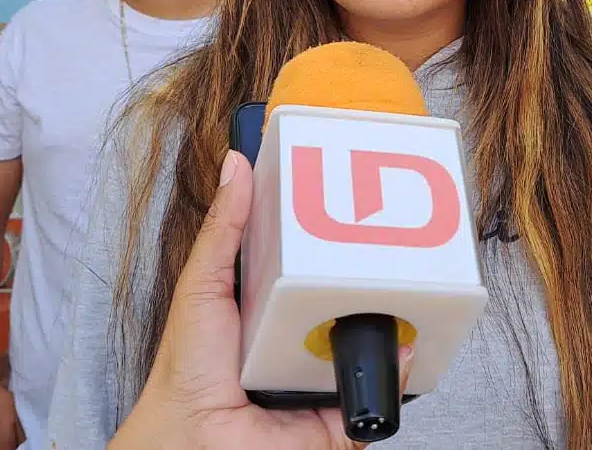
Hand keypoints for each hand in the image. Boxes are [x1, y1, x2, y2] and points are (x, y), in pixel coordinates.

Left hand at [109, 151, 412, 449]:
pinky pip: (384, 384)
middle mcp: (301, 336)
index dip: (332, 235)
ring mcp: (325, 372)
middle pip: (349, 293)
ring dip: (390, 314)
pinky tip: (404, 339)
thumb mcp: (203, 285)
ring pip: (375, 336)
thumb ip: (225, 230)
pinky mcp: (346, 409)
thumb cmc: (187, 375)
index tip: (355, 204)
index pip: (310, 259)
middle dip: (371, 272)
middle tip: (392, 242)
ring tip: (402, 283)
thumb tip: (237, 168)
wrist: (198, 440)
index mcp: (270, 303)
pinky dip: (398, 365)